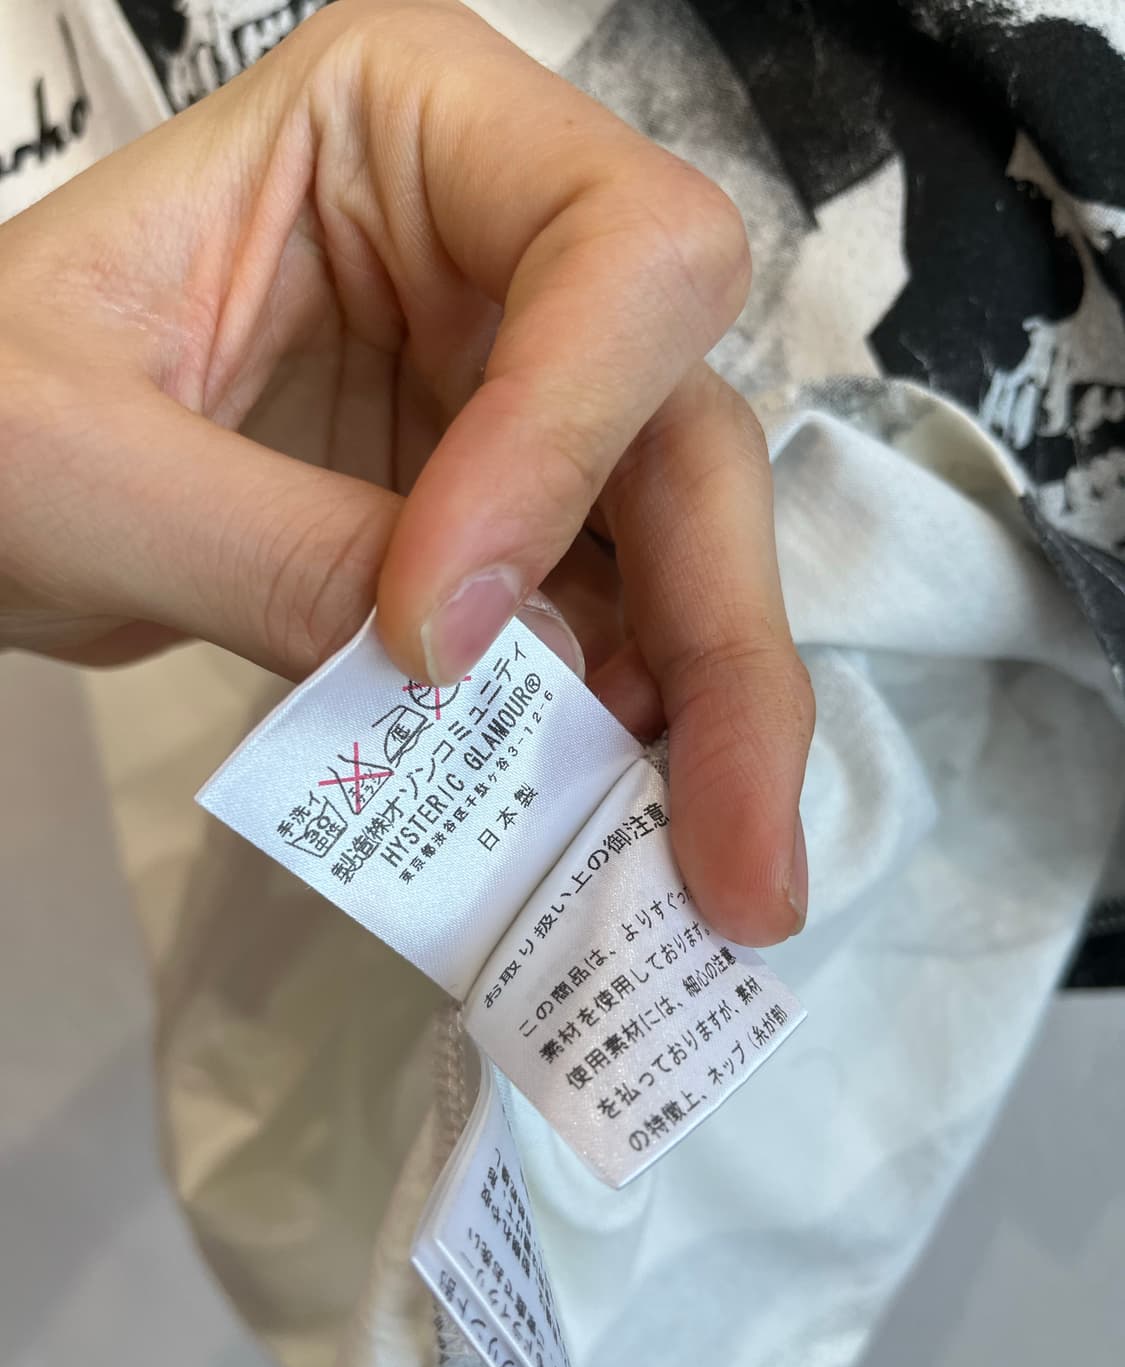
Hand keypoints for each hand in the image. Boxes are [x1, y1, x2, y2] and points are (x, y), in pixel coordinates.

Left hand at [0, 0, 811, 942]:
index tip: (433, 631)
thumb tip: (500, 667)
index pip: (612, 255)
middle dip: (720, 647)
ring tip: (710, 879)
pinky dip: (623, 733)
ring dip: (702, 720)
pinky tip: (618, 829)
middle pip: (688, 429)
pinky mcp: (508, 519)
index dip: (565, 444)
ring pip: (679, 546)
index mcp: (410, 126)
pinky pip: (607, 622)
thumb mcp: (73, 462)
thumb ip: (277, 556)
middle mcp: (504, 252)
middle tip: (743, 854)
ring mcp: (513, 397)